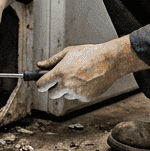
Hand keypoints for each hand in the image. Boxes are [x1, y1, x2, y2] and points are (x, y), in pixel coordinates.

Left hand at [34, 37, 148, 101]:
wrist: (109, 60)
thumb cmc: (89, 54)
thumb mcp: (68, 52)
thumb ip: (52, 60)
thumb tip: (39, 65)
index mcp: (60, 72)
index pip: (41, 85)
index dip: (41, 84)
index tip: (42, 83)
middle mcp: (66, 85)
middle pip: (52, 94)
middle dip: (53, 89)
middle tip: (60, 81)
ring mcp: (76, 93)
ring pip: (66, 96)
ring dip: (68, 90)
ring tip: (79, 77)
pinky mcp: (86, 98)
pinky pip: (77, 97)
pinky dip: (80, 92)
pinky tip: (87, 81)